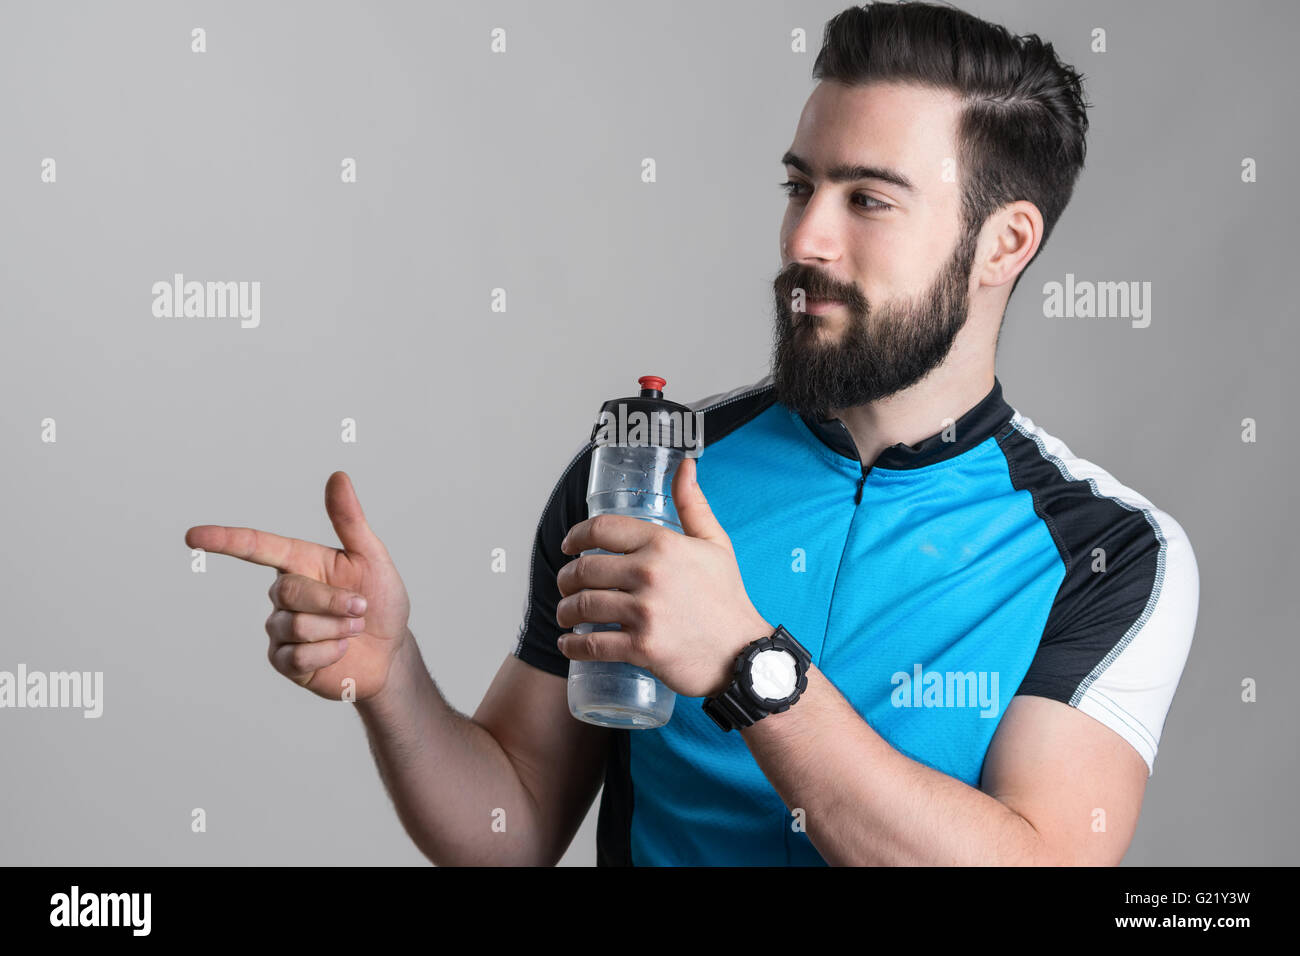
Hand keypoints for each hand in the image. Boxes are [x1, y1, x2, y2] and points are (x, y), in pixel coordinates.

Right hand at [184, 471, 412, 700]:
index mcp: (300, 562)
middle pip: (289, 591)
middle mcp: (284, 593)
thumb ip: (349, 520)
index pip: (256, 547)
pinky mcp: (284, 661)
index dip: (224, 541)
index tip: (192, 536)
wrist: (391, 653)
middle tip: (361, 608)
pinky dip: (330, 653)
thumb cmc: (381, 601)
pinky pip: (297, 657)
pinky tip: (341, 651)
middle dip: (331, 601)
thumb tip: (338, 476)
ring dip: (336, 628)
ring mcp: (281, 629)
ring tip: (354, 629)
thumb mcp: (371, 557)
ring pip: (295, 626)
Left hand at [554, 456, 770, 697]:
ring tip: (566, 613)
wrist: (742, 653)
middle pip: (584, 569)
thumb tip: (685, 465)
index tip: (568, 546)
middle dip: (566, 578)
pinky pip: (592, 644)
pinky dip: (573, 645)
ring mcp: (645, 612)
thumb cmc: (727, 598)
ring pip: (583, 606)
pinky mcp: (642, 647)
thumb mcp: (715, 543)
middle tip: (566, 586)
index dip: (576, 536)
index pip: (602, 529)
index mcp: (664, 544)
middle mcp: (650, 574)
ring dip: (565, 610)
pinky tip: (569, 643)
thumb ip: (693, 504)